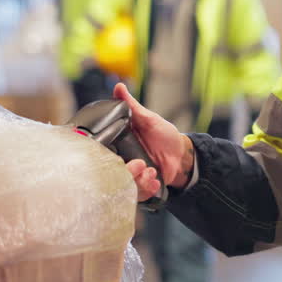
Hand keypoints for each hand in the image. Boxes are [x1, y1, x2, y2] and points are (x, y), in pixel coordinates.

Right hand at [114, 83, 194, 200]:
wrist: (180, 153)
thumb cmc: (163, 134)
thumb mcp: (148, 118)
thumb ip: (131, 106)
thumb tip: (119, 87)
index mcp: (116, 146)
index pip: (101, 155)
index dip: (104, 158)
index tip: (118, 156)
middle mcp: (120, 163)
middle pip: (111, 174)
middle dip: (127, 172)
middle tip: (140, 165)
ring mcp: (131, 175)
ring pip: (124, 186)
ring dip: (139, 181)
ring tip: (151, 172)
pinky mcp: (141, 186)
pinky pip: (137, 194)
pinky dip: (148, 188)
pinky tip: (156, 179)